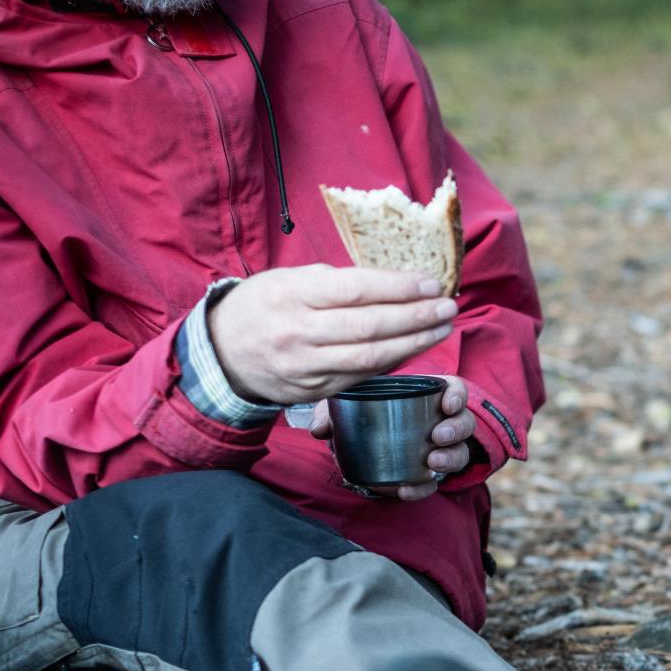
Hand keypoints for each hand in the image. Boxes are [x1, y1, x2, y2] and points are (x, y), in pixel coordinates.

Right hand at [208, 264, 457, 404]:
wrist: (222, 354)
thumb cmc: (263, 306)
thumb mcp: (287, 280)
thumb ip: (333, 281)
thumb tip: (391, 281)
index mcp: (290, 294)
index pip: (354, 289)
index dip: (398, 287)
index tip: (431, 283)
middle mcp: (298, 332)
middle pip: (369, 326)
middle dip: (416, 317)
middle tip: (448, 307)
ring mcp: (306, 365)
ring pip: (370, 357)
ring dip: (414, 343)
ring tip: (442, 328)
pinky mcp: (314, 390)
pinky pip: (362, 377)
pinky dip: (393, 362)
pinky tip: (416, 348)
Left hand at [309, 375, 475, 501]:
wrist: (360, 448)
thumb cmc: (361, 415)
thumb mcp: (345, 407)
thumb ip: (331, 412)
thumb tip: (319, 428)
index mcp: (427, 397)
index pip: (455, 390)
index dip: (457, 396)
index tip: (447, 405)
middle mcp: (440, 423)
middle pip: (464, 423)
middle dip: (456, 430)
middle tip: (437, 437)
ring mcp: (438, 451)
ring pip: (460, 453)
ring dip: (450, 458)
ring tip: (431, 462)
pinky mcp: (427, 476)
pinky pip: (434, 483)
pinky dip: (422, 488)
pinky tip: (407, 490)